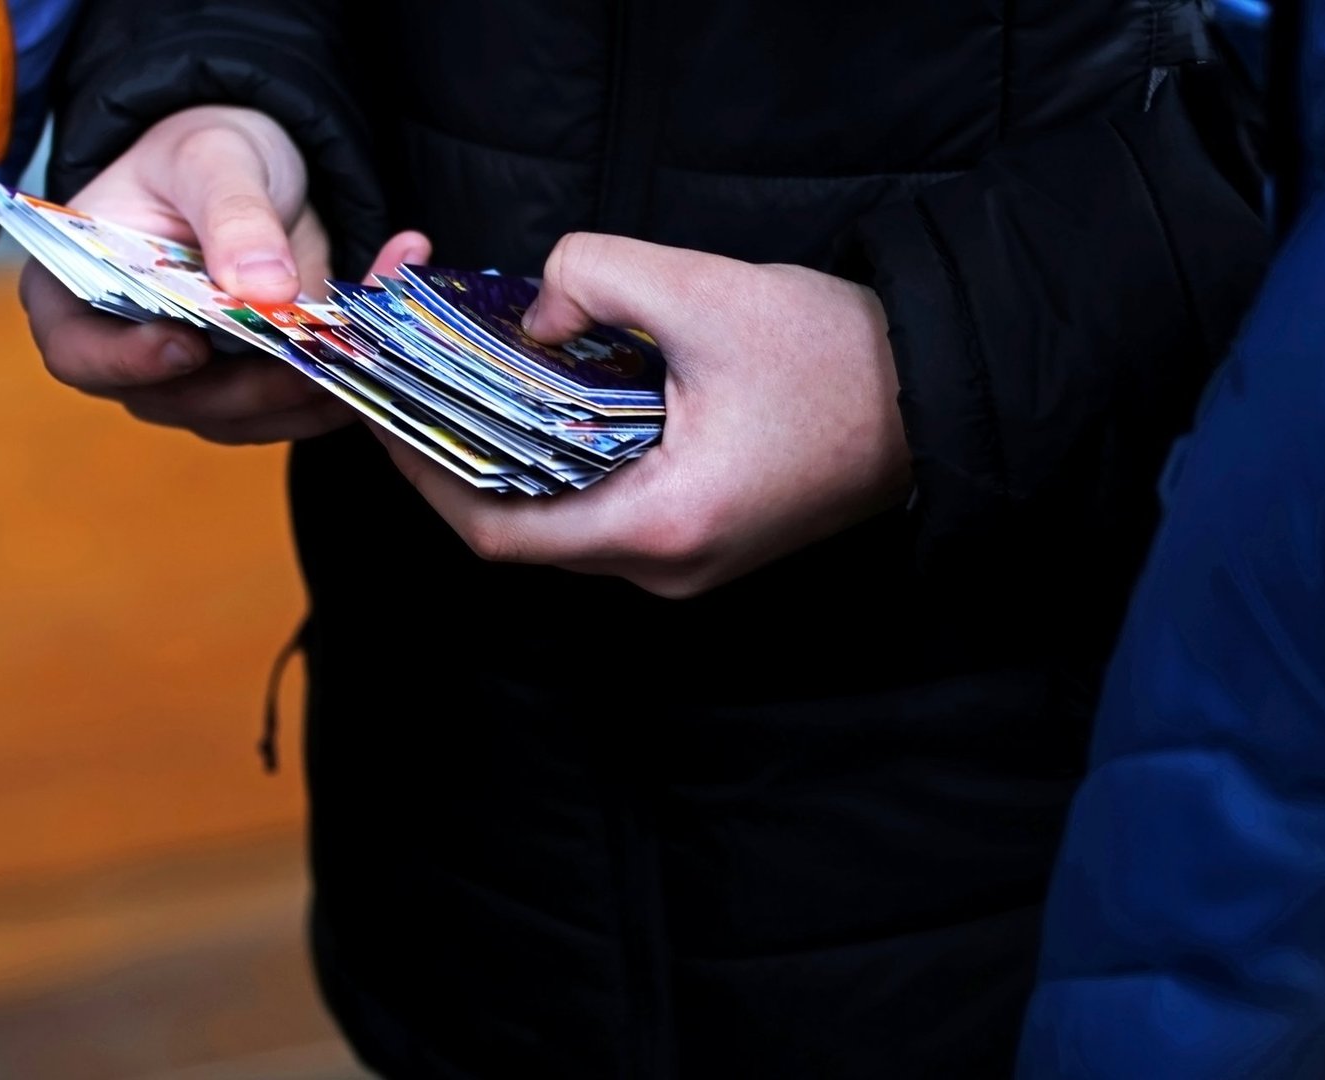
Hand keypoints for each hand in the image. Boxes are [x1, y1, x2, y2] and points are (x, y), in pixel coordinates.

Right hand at [19, 105, 429, 443]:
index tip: (187, 345)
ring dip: (323, 381)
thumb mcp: (214, 160)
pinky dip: (357, 373)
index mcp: (80, 294)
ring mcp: (201, 384)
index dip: (128, 362)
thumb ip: (232, 216)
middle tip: (324, 342)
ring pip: (259, 412)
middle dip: (262, 378)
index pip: (82, 355)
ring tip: (379, 326)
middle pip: (186, 399)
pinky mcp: (265, 393)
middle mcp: (134, 354)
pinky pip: (310, 404)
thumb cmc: (205, 157)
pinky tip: (394, 321)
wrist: (258, 173)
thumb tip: (261, 285)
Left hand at [375, 233, 913, 597]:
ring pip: (564, 524)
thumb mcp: (704, 291)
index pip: (497, 529)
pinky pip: (607, 514)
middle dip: (462, 456)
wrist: (936, 397)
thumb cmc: (839, 359)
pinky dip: (565, 464)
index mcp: (661, 526)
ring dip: (514, 458)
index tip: (388, 414)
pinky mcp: (706, 542)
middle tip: (424, 386)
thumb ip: (594, 274)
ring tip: (479, 385)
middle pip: (524, 530)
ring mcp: (689, 565)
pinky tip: (556, 402)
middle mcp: (668, 569)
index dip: (425, 472)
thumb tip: (537, 311)